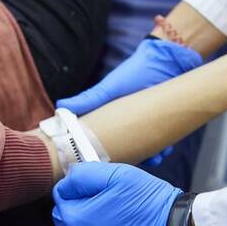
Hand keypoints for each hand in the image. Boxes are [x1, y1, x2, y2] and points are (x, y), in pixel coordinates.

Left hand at [52, 163, 181, 225]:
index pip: (60, 196)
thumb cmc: (147, 202)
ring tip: (107, 219)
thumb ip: (82, 175)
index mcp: (74, 218)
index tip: (98, 189)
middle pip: (63, 218)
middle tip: (105, 202)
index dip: (78, 188)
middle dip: (78, 207)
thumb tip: (65, 182)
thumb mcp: (116, 175)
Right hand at [57, 38, 202, 164]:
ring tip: (154, 157)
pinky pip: (163, 143)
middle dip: (130, 158)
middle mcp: (129, 125)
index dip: (103, 154)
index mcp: (113, 119)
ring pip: (146, 149)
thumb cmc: (134, 72)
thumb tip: (60, 106)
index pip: (104, 142)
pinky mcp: (165, 124)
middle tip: (133, 162)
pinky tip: (164, 150)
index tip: (103, 164)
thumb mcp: (110, 88)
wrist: (166, 61)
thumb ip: (89, 99)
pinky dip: (164, 149)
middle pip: (127, 149)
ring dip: (150, 157)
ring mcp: (148, 125)